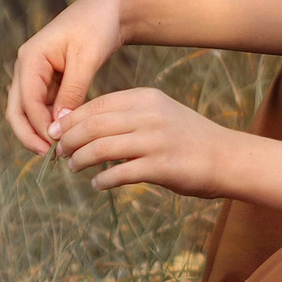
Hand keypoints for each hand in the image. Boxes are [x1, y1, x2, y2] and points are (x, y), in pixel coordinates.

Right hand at [5, 0, 127, 152]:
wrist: (109, 9)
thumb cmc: (97, 27)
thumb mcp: (86, 59)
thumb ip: (72, 92)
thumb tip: (59, 126)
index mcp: (30, 58)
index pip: (27, 101)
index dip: (39, 127)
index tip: (56, 146)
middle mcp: (26, 65)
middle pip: (16, 109)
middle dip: (29, 134)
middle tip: (48, 156)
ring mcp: (34, 72)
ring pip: (27, 110)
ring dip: (38, 131)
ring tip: (58, 151)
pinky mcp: (47, 78)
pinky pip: (41, 105)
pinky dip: (49, 121)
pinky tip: (64, 135)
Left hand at [48, 87, 230, 196]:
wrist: (226, 157)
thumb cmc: (188, 138)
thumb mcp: (160, 113)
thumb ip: (127, 115)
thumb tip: (85, 126)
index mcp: (146, 98)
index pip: (96, 105)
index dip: (70, 120)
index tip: (55, 133)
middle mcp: (148, 115)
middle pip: (93, 126)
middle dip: (69, 140)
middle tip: (60, 152)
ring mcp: (154, 141)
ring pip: (100, 149)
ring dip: (80, 160)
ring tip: (73, 167)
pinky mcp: (160, 167)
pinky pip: (118, 174)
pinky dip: (101, 181)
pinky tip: (97, 184)